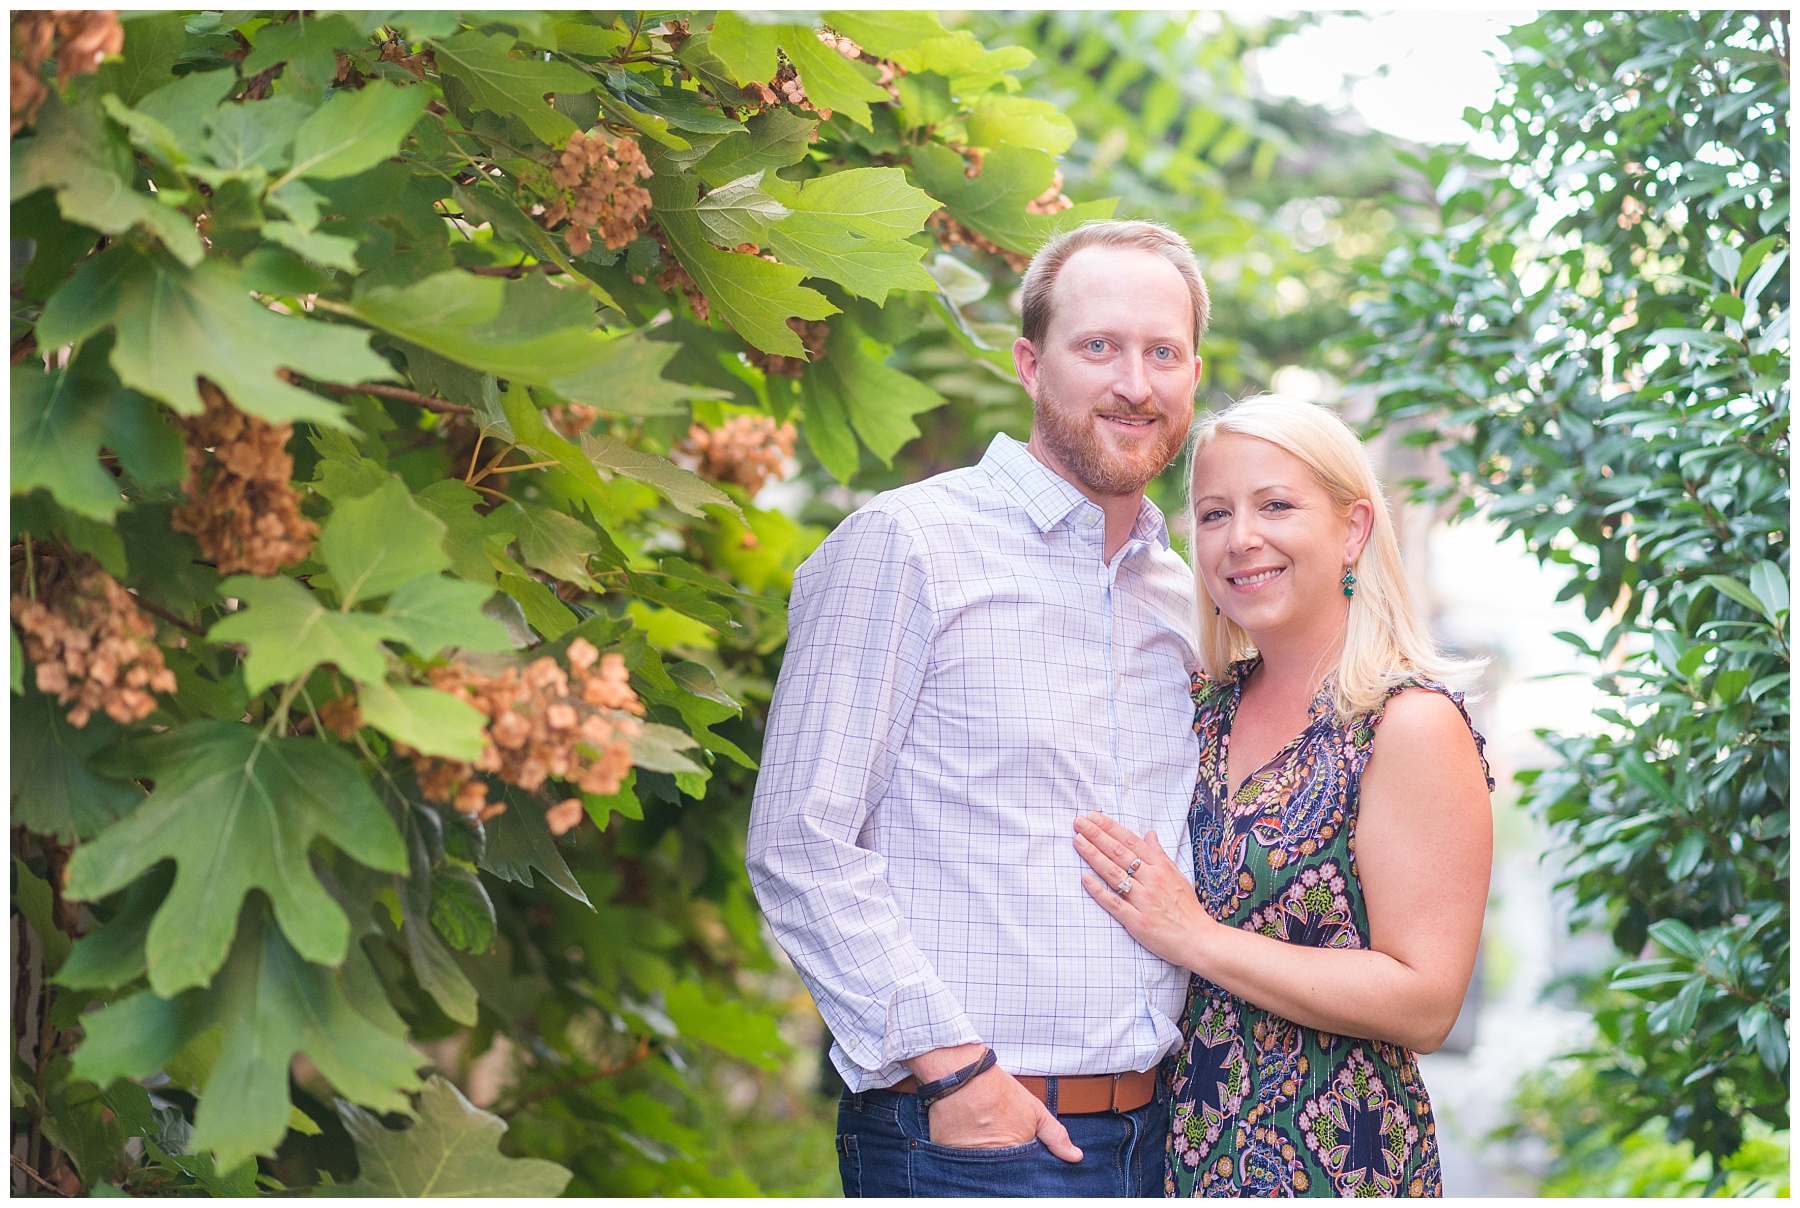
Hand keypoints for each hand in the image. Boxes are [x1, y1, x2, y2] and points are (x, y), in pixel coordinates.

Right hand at [925, 1063, 1082, 1161]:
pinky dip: (963, 1156)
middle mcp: (990, 1163)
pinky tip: (966, 1139)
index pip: (1024, 1176)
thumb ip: (1056, 1136)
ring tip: (983, 1139)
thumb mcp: (1035, 1111)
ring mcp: (967, 1161)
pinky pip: (957, 1164)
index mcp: (1014, 1156)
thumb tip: (1076, 1156)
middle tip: (1001, 1145)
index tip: (1021, 1156)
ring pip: (979, 1172)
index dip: (1024, 1168)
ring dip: (984, 1161)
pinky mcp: (946, 1154)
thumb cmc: (999, 1092)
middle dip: (1005, 1168)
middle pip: (1002, 1176)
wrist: (962, 1074)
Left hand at [1074, 812, 1211, 969]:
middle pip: (1120, 853)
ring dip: (1094, 856)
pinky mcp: (1137, 921)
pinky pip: (1114, 903)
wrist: (1198, 939)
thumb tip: (1149, 833)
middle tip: (1079, 822)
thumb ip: (1159, 854)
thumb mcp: (1177, 875)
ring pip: (1115, 873)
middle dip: (1097, 835)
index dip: (1111, 827)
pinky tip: (1084, 878)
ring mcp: (1144, 900)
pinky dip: (1099, 890)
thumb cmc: (1186, 908)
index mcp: (1161, 867)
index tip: (1093, 816)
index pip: (1131, 841)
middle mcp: (1152, 880)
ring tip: (1078, 841)